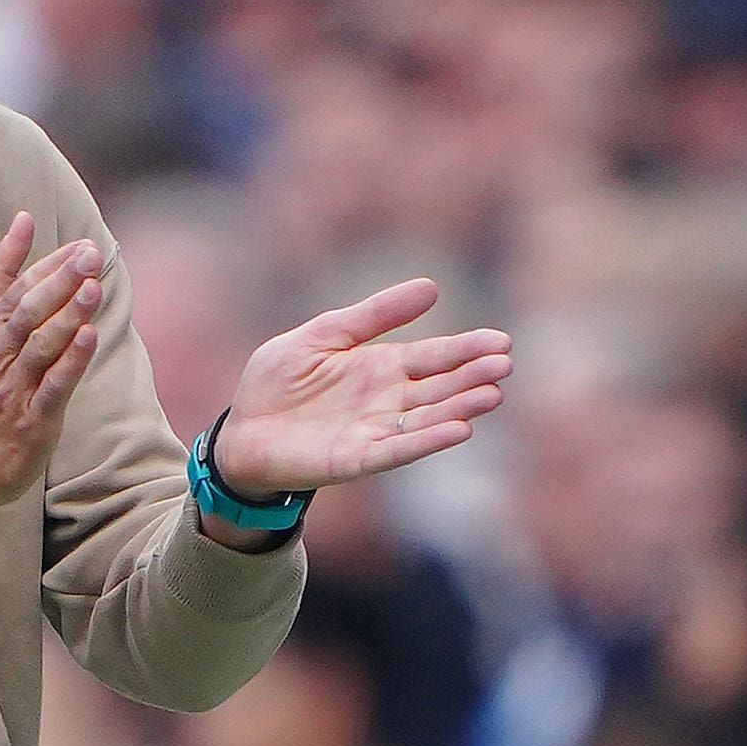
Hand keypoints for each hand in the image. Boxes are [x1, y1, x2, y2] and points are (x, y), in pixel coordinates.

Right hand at [0, 212, 101, 548]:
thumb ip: (5, 275)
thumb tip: (24, 218)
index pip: (13, 288)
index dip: (40, 262)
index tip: (68, 239)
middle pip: (26, 311)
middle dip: (58, 281)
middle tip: (88, 255)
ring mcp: (14, 386)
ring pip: (39, 346)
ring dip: (66, 316)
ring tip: (92, 289)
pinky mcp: (31, 417)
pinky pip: (51, 385)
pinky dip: (70, 361)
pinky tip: (89, 337)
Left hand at [210, 279, 508, 497]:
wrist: (242, 431)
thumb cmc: (277, 382)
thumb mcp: (323, 334)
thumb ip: (373, 315)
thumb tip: (432, 287)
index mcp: (381, 367)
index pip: (434, 356)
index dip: (467, 349)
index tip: (501, 341)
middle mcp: (387, 400)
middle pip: (439, 387)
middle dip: (472, 376)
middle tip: (505, 364)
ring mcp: (375, 431)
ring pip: (428, 418)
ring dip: (460, 407)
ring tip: (493, 395)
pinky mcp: (357, 458)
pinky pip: (398, 449)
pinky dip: (427, 440)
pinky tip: (458, 429)